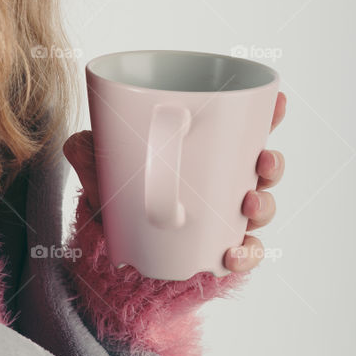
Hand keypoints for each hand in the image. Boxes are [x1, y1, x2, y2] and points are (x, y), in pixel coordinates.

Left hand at [63, 90, 287, 276]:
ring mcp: (225, 219)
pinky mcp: (219, 252)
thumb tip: (78, 141)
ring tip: (248, 203)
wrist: (109, 256)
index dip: (269, 115)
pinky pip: (245, 254)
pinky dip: (246, 255)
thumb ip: (88, 153)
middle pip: (264, 169)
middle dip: (273, 162)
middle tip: (262, 160)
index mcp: (205, 154)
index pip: (245, 130)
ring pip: (261, 209)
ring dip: (265, 205)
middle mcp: (222, 184)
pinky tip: (233, 253)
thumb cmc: (116, 199)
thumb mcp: (101, 171)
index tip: (278, 100)